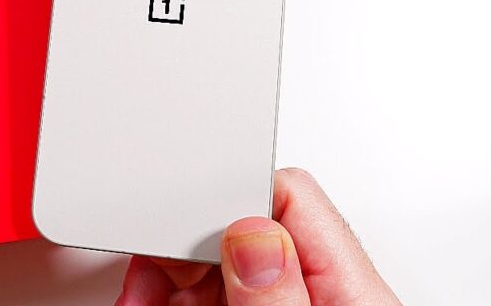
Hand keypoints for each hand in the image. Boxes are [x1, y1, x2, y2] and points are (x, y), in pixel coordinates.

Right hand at [115, 168, 400, 305]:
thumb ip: (279, 295)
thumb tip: (251, 232)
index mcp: (353, 289)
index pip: (288, 196)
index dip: (222, 196)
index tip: (172, 225)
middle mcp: (326, 292)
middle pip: (241, 229)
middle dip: (177, 249)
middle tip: (144, 280)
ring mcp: (295, 303)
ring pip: (217, 266)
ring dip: (164, 278)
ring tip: (137, 299)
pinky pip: (212, 293)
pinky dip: (172, 297)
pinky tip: (148, 303)